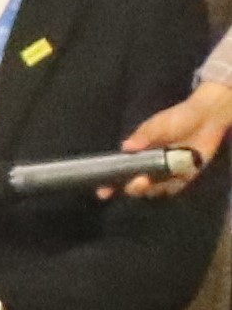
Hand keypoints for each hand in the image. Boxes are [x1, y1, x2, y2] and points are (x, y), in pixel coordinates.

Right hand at [109, 82, 231, 198]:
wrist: (206, 118)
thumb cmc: (177, 119)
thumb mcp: (156, 124)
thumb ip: (143, 136)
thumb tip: (126, 147)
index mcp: (138, 155)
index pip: (120, 172)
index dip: (110, 184)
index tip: (103, 192)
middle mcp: (149, 167)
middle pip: (135, 185)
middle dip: (134, 187)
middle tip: (137, 182)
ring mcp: (166, 173)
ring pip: (154, 190)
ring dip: (152, 188)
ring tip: (152, 181)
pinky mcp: (184, 176)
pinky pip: (174, 188)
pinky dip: (172, 186)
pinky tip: (174, 178)